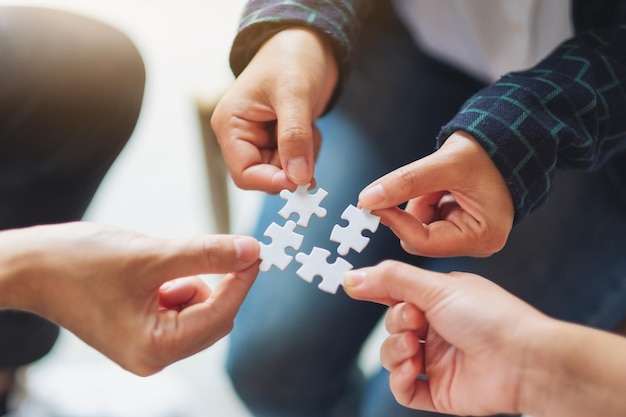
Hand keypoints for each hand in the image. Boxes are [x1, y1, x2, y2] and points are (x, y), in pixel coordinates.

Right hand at [0, 222, 259, 375]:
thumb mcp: (151, 255)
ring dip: (197, 280)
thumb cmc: (78, 264)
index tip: (257, 250)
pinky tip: (156, 269)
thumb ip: (206, 254)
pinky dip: (181, 283)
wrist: (30, 267)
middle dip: (221, 281)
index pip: (220, 314)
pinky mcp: (142, 329)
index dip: (242, 280)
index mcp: (154, 349)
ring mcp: (147, 345)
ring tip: (163, 261)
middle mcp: (153, 356)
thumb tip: (250, 250)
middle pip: (215, 318)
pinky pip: (180, 306)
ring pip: (200, 310)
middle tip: (227, 248)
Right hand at [211, 27, 338, 192]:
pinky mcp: (279, 139)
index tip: (302, 179)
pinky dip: (308, 150)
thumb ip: (294, 137)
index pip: (244, 174)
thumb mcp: (294, 95)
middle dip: (294, 164)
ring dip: (304, 155)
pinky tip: (309, 124)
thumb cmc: (291, 57)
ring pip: (286, 171)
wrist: (307, 42)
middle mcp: (241, 136)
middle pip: (267, 176)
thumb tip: (298, 178)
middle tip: (310, 139)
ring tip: (308, 123)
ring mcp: (261, 139)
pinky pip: (297, 161)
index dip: (273, 182)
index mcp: (231, 125)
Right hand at [343, 261, 547, 415]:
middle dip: (394, 323)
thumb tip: (351, 277)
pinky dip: (399, 380)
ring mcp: (438, 360)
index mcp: (439, 299)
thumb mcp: (436, 287)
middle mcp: (437, 328)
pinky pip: (404, 389)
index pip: (396, 294)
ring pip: (393, 356)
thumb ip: (390, 280)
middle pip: (391, 325)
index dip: (379, 293)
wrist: (525, 361)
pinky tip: (409, 370)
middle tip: (413, 321)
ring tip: (412, 348)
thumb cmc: (492, 318)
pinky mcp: (439, 389)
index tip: (358, 288)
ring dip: (394, 352)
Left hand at [358, 131, 514, 256]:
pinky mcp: (456, 227)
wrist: (501, 143)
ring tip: (442, 182)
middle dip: (415, 207)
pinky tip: (442, 187)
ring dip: (421, 200)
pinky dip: (425, 200)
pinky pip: (425, 219)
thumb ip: (406, 182)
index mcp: (482, 236)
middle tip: (427, 182)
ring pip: (418, 227)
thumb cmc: (486, 153)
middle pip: (419, 238)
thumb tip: (368, 199)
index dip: (396, 221)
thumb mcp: (445, 164)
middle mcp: (476, 244)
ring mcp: (466, 237)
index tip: (372, 203)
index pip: (424, 242)